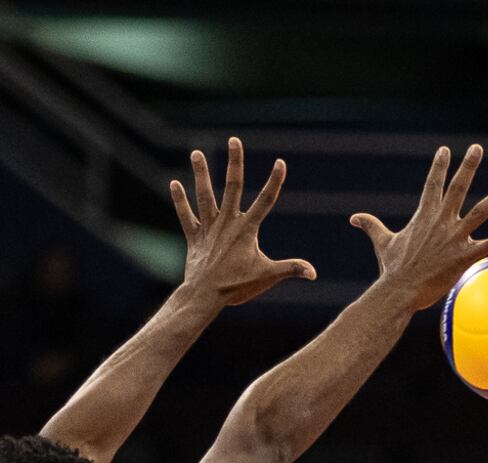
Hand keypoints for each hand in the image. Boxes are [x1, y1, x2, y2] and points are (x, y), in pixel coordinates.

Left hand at [171, 137, 315, 308]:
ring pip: (205, 195)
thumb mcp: (267, 276)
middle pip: (233, 186)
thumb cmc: (237, 287)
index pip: (266, 200)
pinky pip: (185, 215)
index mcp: (247, 229)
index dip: (274, 181)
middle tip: (234, 140)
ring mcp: (209, 228)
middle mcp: (227, 222)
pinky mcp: (194, 237)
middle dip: (235, 162)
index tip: (280, 162)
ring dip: (201, 174)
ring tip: (196, 153)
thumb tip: (314, 273)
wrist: (205, 296)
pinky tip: (174, 183)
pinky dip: (180, 200)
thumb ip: (290, 269)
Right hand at [349, 144, 487, 311]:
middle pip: (458, 188)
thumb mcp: (382, 242)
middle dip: (468, 166)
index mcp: (424, 216)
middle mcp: (442, 222)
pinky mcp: (464, 257)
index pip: (432, 184)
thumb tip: (354, 218)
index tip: (445, 150)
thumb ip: (371, 226)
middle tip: (477, 148)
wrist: (399, 291)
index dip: (439, 166)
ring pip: (481, 212)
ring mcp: (455, 238)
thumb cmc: (392, 268)